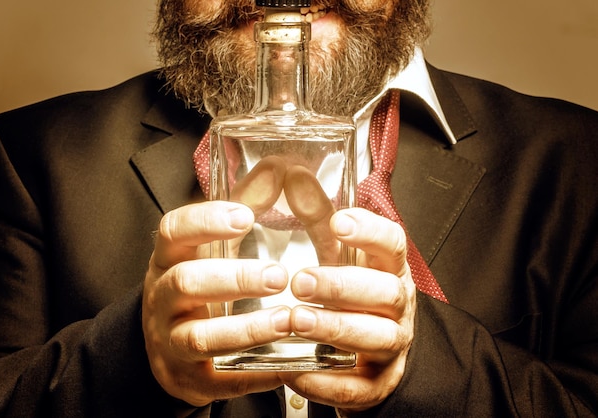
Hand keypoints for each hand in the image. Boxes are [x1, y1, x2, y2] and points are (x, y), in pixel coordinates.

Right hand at [141, 201, 291, 405]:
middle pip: (186, 283)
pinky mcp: (190, 377)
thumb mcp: (210, 247)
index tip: (245, 216)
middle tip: (279, 276)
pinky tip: (286, 364)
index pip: (173, 232)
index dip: (205, 221)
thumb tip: (277, 167)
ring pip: (199, 335)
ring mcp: (171, 341)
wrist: (167, 350)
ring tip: (288, 320)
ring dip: (246, 328)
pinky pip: (219, 379)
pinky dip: (253, 373)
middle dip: (233, 278)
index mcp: (169, 259)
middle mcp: (162, 298)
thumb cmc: (198, 289)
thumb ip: (243, 207)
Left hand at [280, 207, 416, 411]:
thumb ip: (313, 216)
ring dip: (336, 328)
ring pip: (376, 337)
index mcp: (387, 270)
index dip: (370, 232)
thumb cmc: (349, 297)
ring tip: (297, 320)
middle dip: (343, 286)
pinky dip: (326, 381)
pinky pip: (356, 387)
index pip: (392, 244)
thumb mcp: (334, 255)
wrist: (369, 355)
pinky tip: (295, 370)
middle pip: (385, 293)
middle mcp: (395, 307)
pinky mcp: (375, 383)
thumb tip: (293, 174)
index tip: (339, 222)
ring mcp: (390, 346)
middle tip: (301, 281)